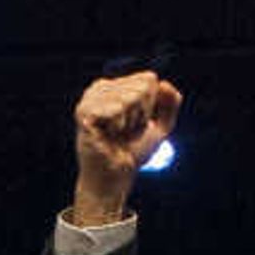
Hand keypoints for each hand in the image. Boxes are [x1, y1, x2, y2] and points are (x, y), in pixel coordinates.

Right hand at [70, 70, 181, 223]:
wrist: (116, 176)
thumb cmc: (133, 151)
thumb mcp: (161, 125)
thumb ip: (171, 103)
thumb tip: (164, 84)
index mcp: (118, 85)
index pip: (149, 79)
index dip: (150, 105)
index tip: (138, 122)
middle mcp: (102, 87)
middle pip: (141, 87)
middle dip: (140, 113)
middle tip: (126, 131)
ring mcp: (91, 98)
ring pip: (129, 97)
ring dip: (129, 121)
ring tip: (116, 133)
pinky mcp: (84, 111)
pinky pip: (115, 109)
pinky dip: (117, 125)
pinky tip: (107, 134)